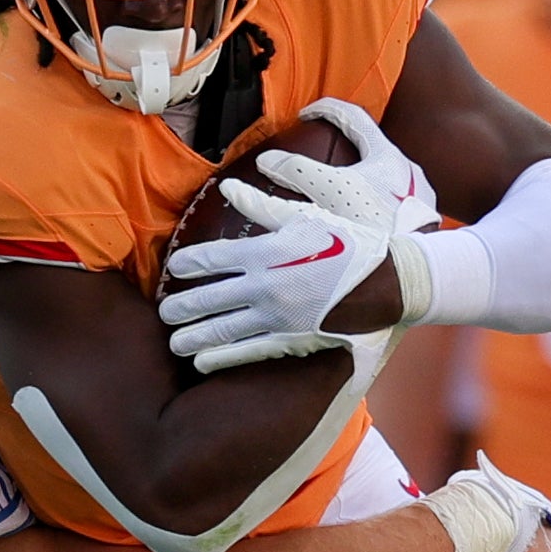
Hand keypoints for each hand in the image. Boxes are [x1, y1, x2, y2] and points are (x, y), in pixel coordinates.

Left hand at [159, 184, 395, 373]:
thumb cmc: (347, 242)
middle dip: (180, 307)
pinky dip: (221, 359)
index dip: (186, 265)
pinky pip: (247, 352)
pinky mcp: (290, 340)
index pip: (211, 258)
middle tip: (162, 313)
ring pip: (222, 329)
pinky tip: (202, 362)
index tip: (171, 268)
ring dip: (193, 337)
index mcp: (264, 252)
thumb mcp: (304, 217)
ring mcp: (275, 317)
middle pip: (208, 298)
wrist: (388, 281)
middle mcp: (263, 286)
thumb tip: (227, 189)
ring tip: (173, 342)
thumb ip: (261, 206)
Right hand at [260, 99, 440, 235]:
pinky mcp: (418, 225)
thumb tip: (267, 160)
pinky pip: (391, 206)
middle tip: (318, 153)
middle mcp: (408, 173)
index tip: (304, 116)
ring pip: (382, 179)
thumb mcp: (329, 191)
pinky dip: (369, 207)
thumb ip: (296, 170)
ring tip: (334, 192)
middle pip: (370, 148)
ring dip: (357, 181)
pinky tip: (355, 223)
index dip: (324, 110)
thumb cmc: (377, 227)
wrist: (414, 271)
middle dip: (342, 147)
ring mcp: (417, 199)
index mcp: (387, 156)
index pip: (353, 116)